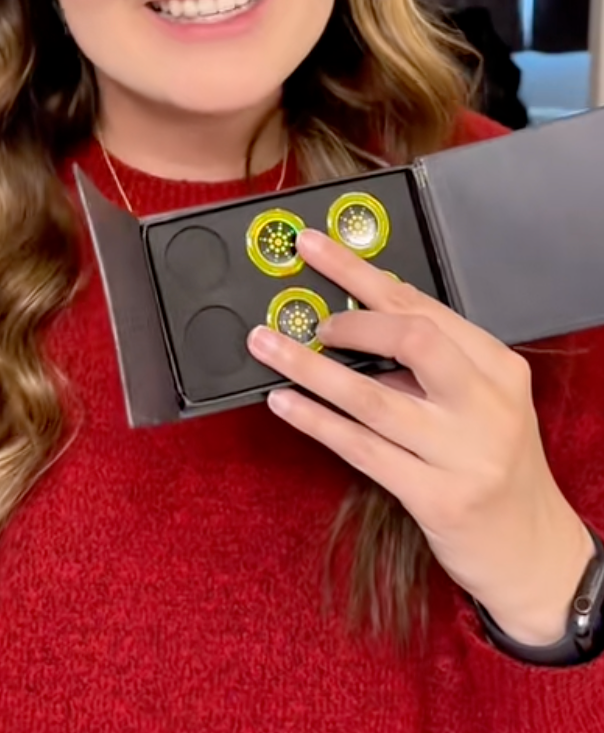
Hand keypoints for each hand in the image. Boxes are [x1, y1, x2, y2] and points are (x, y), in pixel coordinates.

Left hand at [248, 228, 594, 645]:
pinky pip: (361, 448)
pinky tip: (284, 402)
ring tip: (268, 346)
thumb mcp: (481, 402)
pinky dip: (316, 420)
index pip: (423, 305)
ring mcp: (463, 453)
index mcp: (498, 366)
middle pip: (411, 338)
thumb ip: (431, 362)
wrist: (532, 551)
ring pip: (372, 396)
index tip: (317, 250)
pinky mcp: (437, 497)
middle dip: (350, 319)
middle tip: (311, 321)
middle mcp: (486, 404)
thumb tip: (356, 316)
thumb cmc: (493, 464)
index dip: (361, 273)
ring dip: (310, 368)